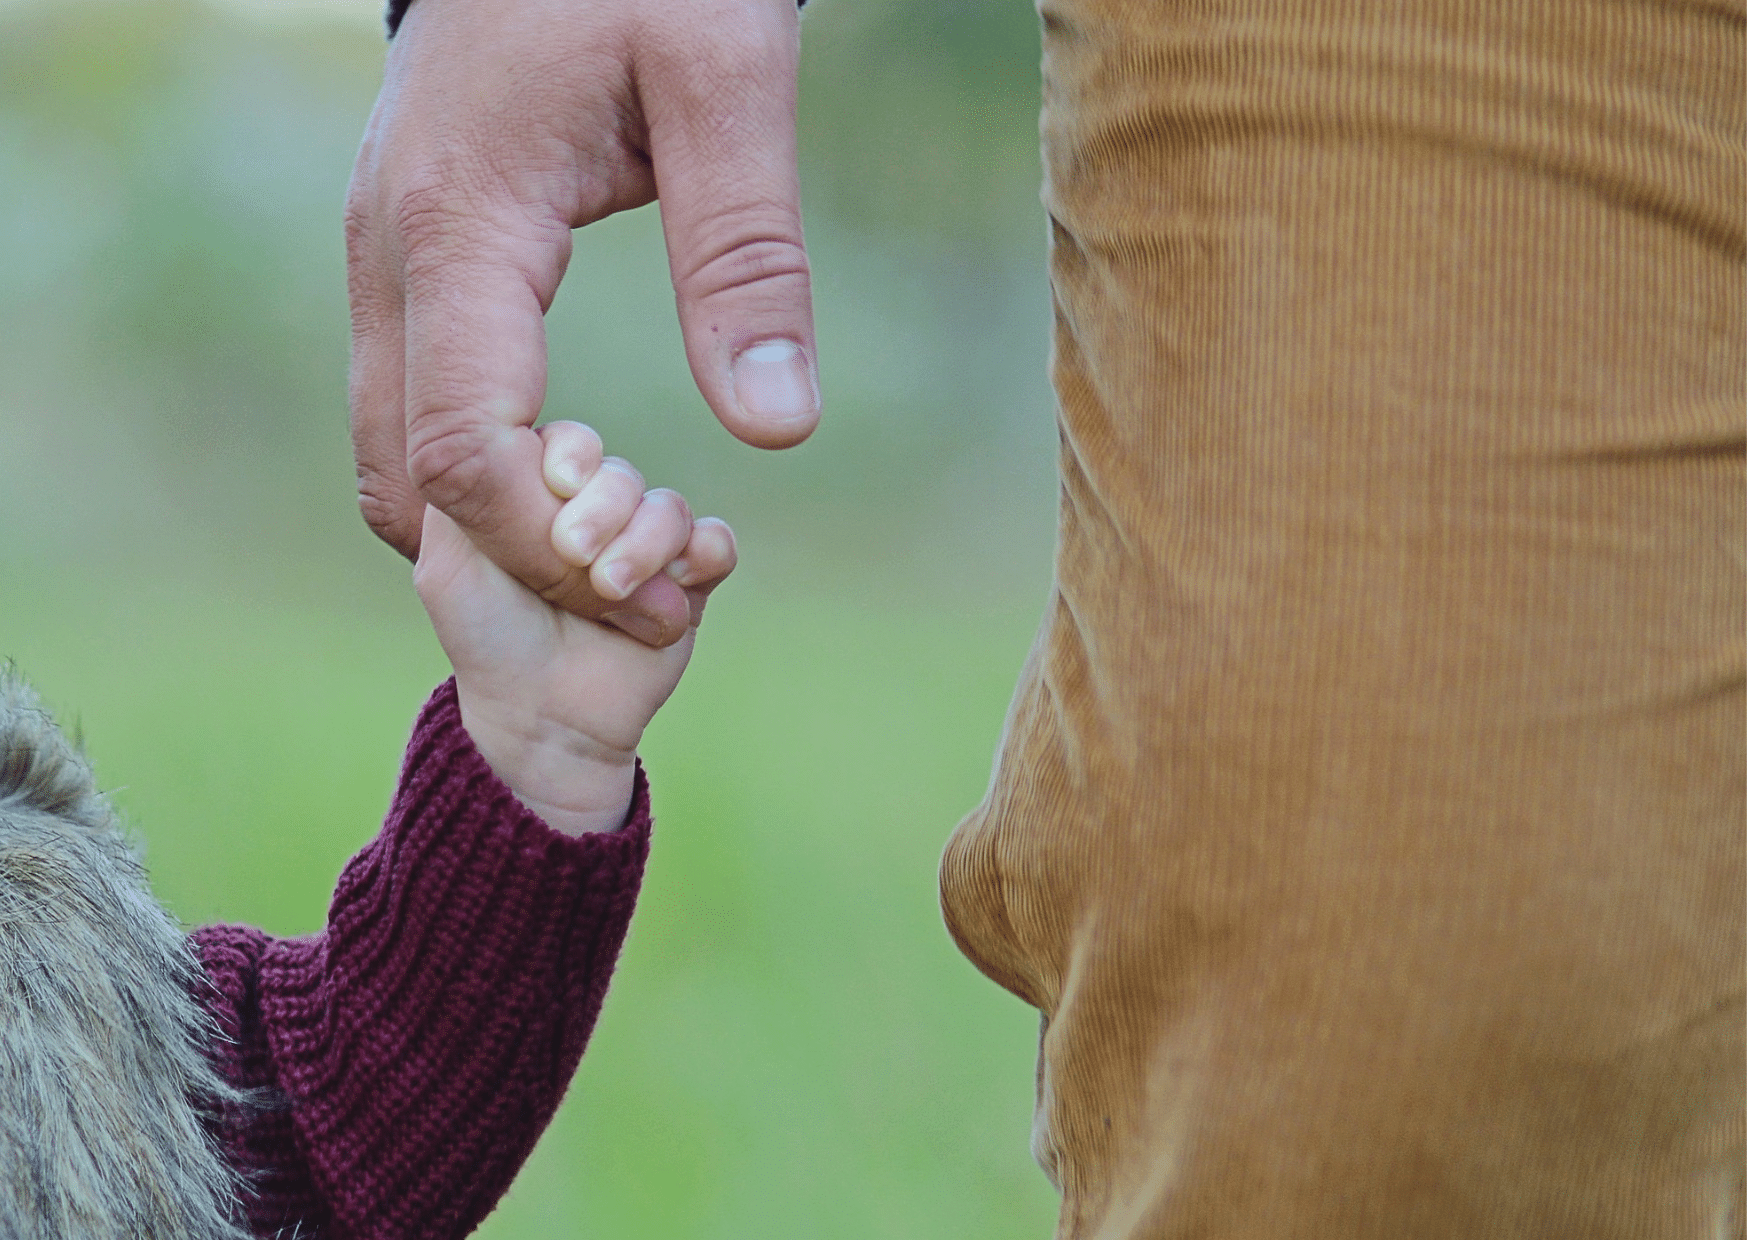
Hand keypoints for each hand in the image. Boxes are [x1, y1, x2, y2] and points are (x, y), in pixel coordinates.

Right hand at [348, 0, 815, 647]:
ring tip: (618, 554)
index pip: (464, 450)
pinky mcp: (407, 259)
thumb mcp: (726, 79)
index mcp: (457, 224)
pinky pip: (411, 407)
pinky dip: (474, 479)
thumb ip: (747, 253)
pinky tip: (572, 491)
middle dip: (519, 564)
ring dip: (489, 531)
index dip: (553, 551)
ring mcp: (383, 257)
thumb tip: (776, 426)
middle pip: (407, 477)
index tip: (663, 596)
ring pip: (392, 452)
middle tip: (645, 600)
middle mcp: (389, 254)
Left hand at [414, 422, 736, 834]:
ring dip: (645, 543)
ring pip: (669, 508)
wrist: (541, 720)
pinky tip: (678, 582)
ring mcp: (647, 551)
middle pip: (622, 473)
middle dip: (604, 508)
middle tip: (575, 555)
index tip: (557, 485)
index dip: (571, 455)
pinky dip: (704, 552)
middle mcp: (599, 517)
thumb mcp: (447, 563)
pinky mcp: (690, 588)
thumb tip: (492, 428)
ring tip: (611, 589)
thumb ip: (457, 491)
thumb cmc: (488, 640)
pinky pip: (717, 543)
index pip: (571, 443)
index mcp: (542, 500)